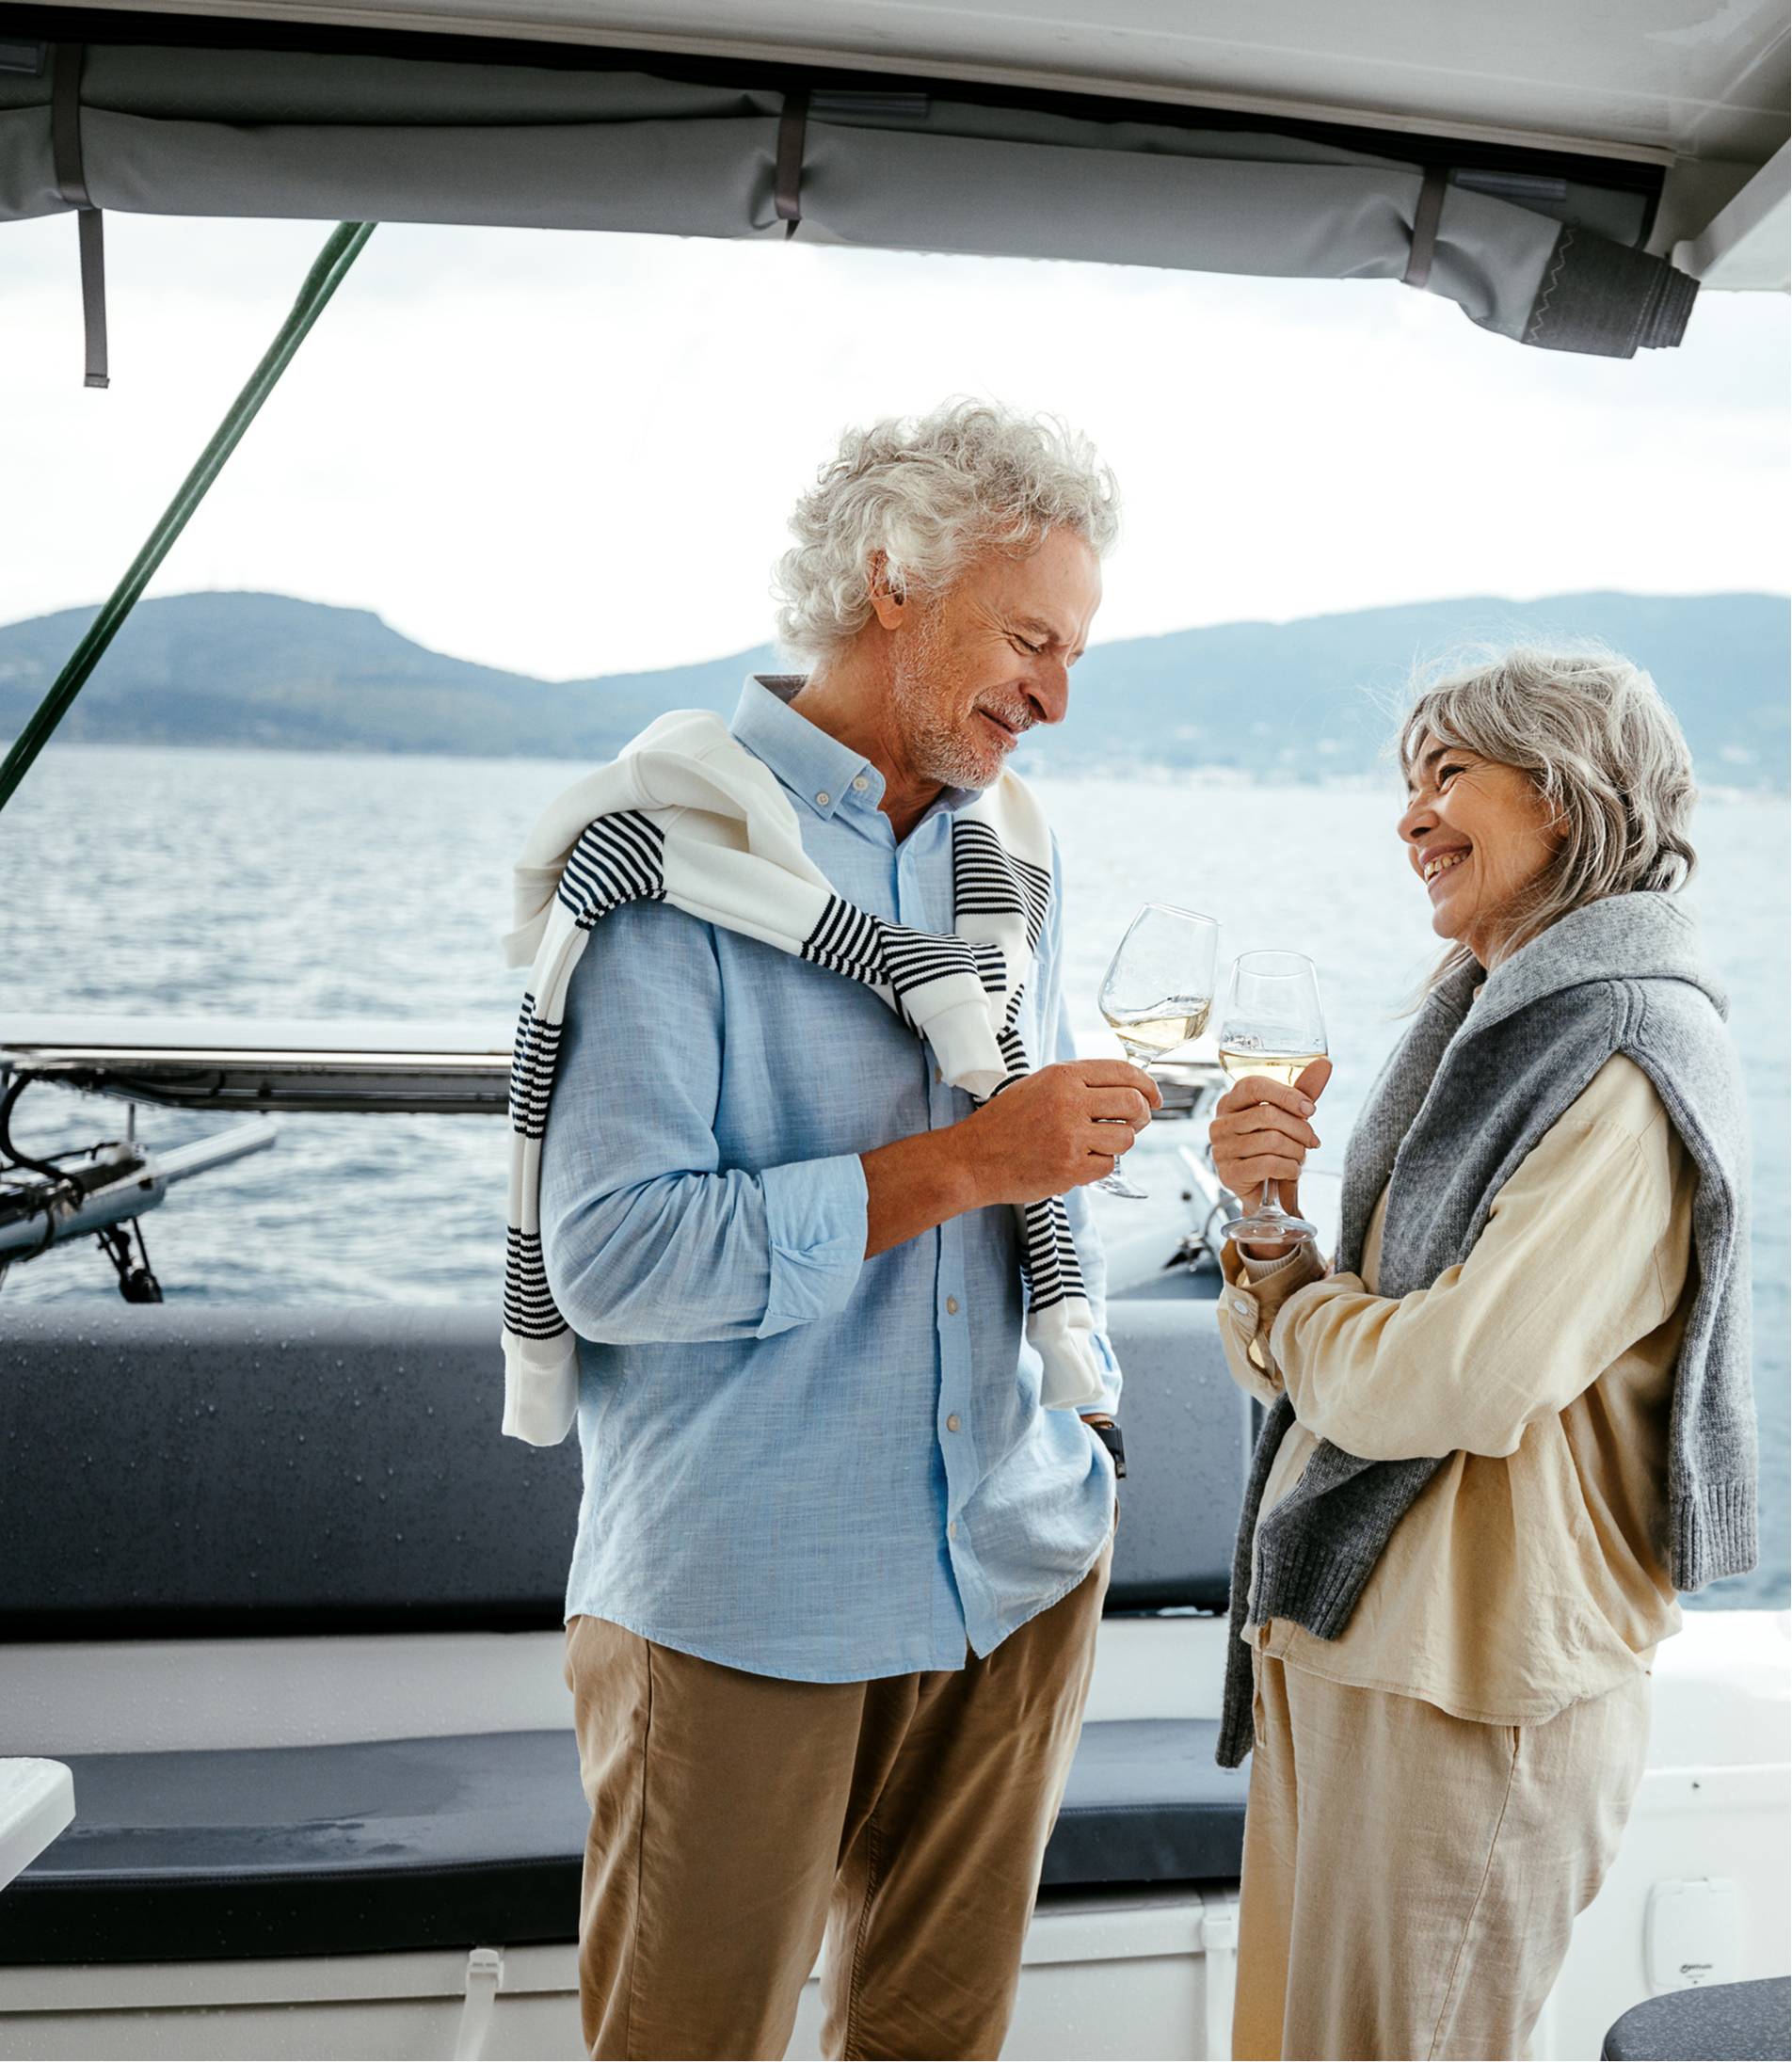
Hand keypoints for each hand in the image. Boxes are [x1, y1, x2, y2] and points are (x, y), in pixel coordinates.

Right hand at [960, 1060, 1161, 1206]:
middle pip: (1133, 1103)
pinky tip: (1080, 1161)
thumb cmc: (1004, 1123)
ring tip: (1097, 1144)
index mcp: (1062, 1076)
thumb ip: (1077, 1083)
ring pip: (1126, 1137)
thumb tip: (1125, 1089)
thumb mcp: (1037, 1085)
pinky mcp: (1070, 1167)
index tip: (1154, 1097)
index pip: (1123, 1071)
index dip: (1147, 1085)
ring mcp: (1070, 1136)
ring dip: (1119, 1143)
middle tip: (1134, 1123)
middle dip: (1141, 1115)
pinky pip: (1109, 1165)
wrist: (972, 1159)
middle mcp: (1069, 1102)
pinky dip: (1100, 1165)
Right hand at [1208, 1056, 1332, 1253]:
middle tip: (1312, 1141)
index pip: (1254, 1086)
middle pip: (1267, 1115)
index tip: (1310, 1108)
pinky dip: (1289, 1168)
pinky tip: (1291, 1171)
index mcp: (1231, 1102)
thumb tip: (1324, 1063)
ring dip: (1296, 1151)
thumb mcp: (1289, 1116)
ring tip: (1299, 1157)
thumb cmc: (1274, 1147)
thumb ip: (1303, 1091)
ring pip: (1271, 1141)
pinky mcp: (1228, 1174)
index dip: (1286, 1095)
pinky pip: (1267, 1164)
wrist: (1264, 1188)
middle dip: (1300, 1129)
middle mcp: (1220, 1123)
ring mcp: (1221, 1149)